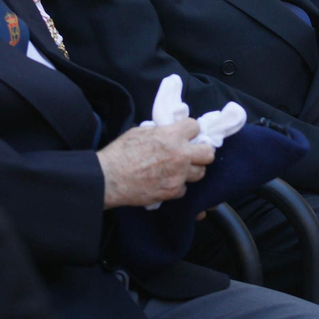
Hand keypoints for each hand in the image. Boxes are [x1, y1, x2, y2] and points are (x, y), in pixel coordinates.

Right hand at [96, 119, 214, 208]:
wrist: (109, 178)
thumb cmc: (120, 153)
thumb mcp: (140, 132)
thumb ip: (160, 131)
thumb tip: (167, 132)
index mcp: (172, 136)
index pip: (196, 126)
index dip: (190, 130)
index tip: (185, 134)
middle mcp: (180, 155)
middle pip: (208, 153)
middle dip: (201, 152)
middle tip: (191, 153)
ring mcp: (178, 176)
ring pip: (200, 173)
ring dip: (191, 170)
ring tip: (179, 169)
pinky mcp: (172, 192)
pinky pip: (184, 188)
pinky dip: (177, 186)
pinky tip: (166, 182)